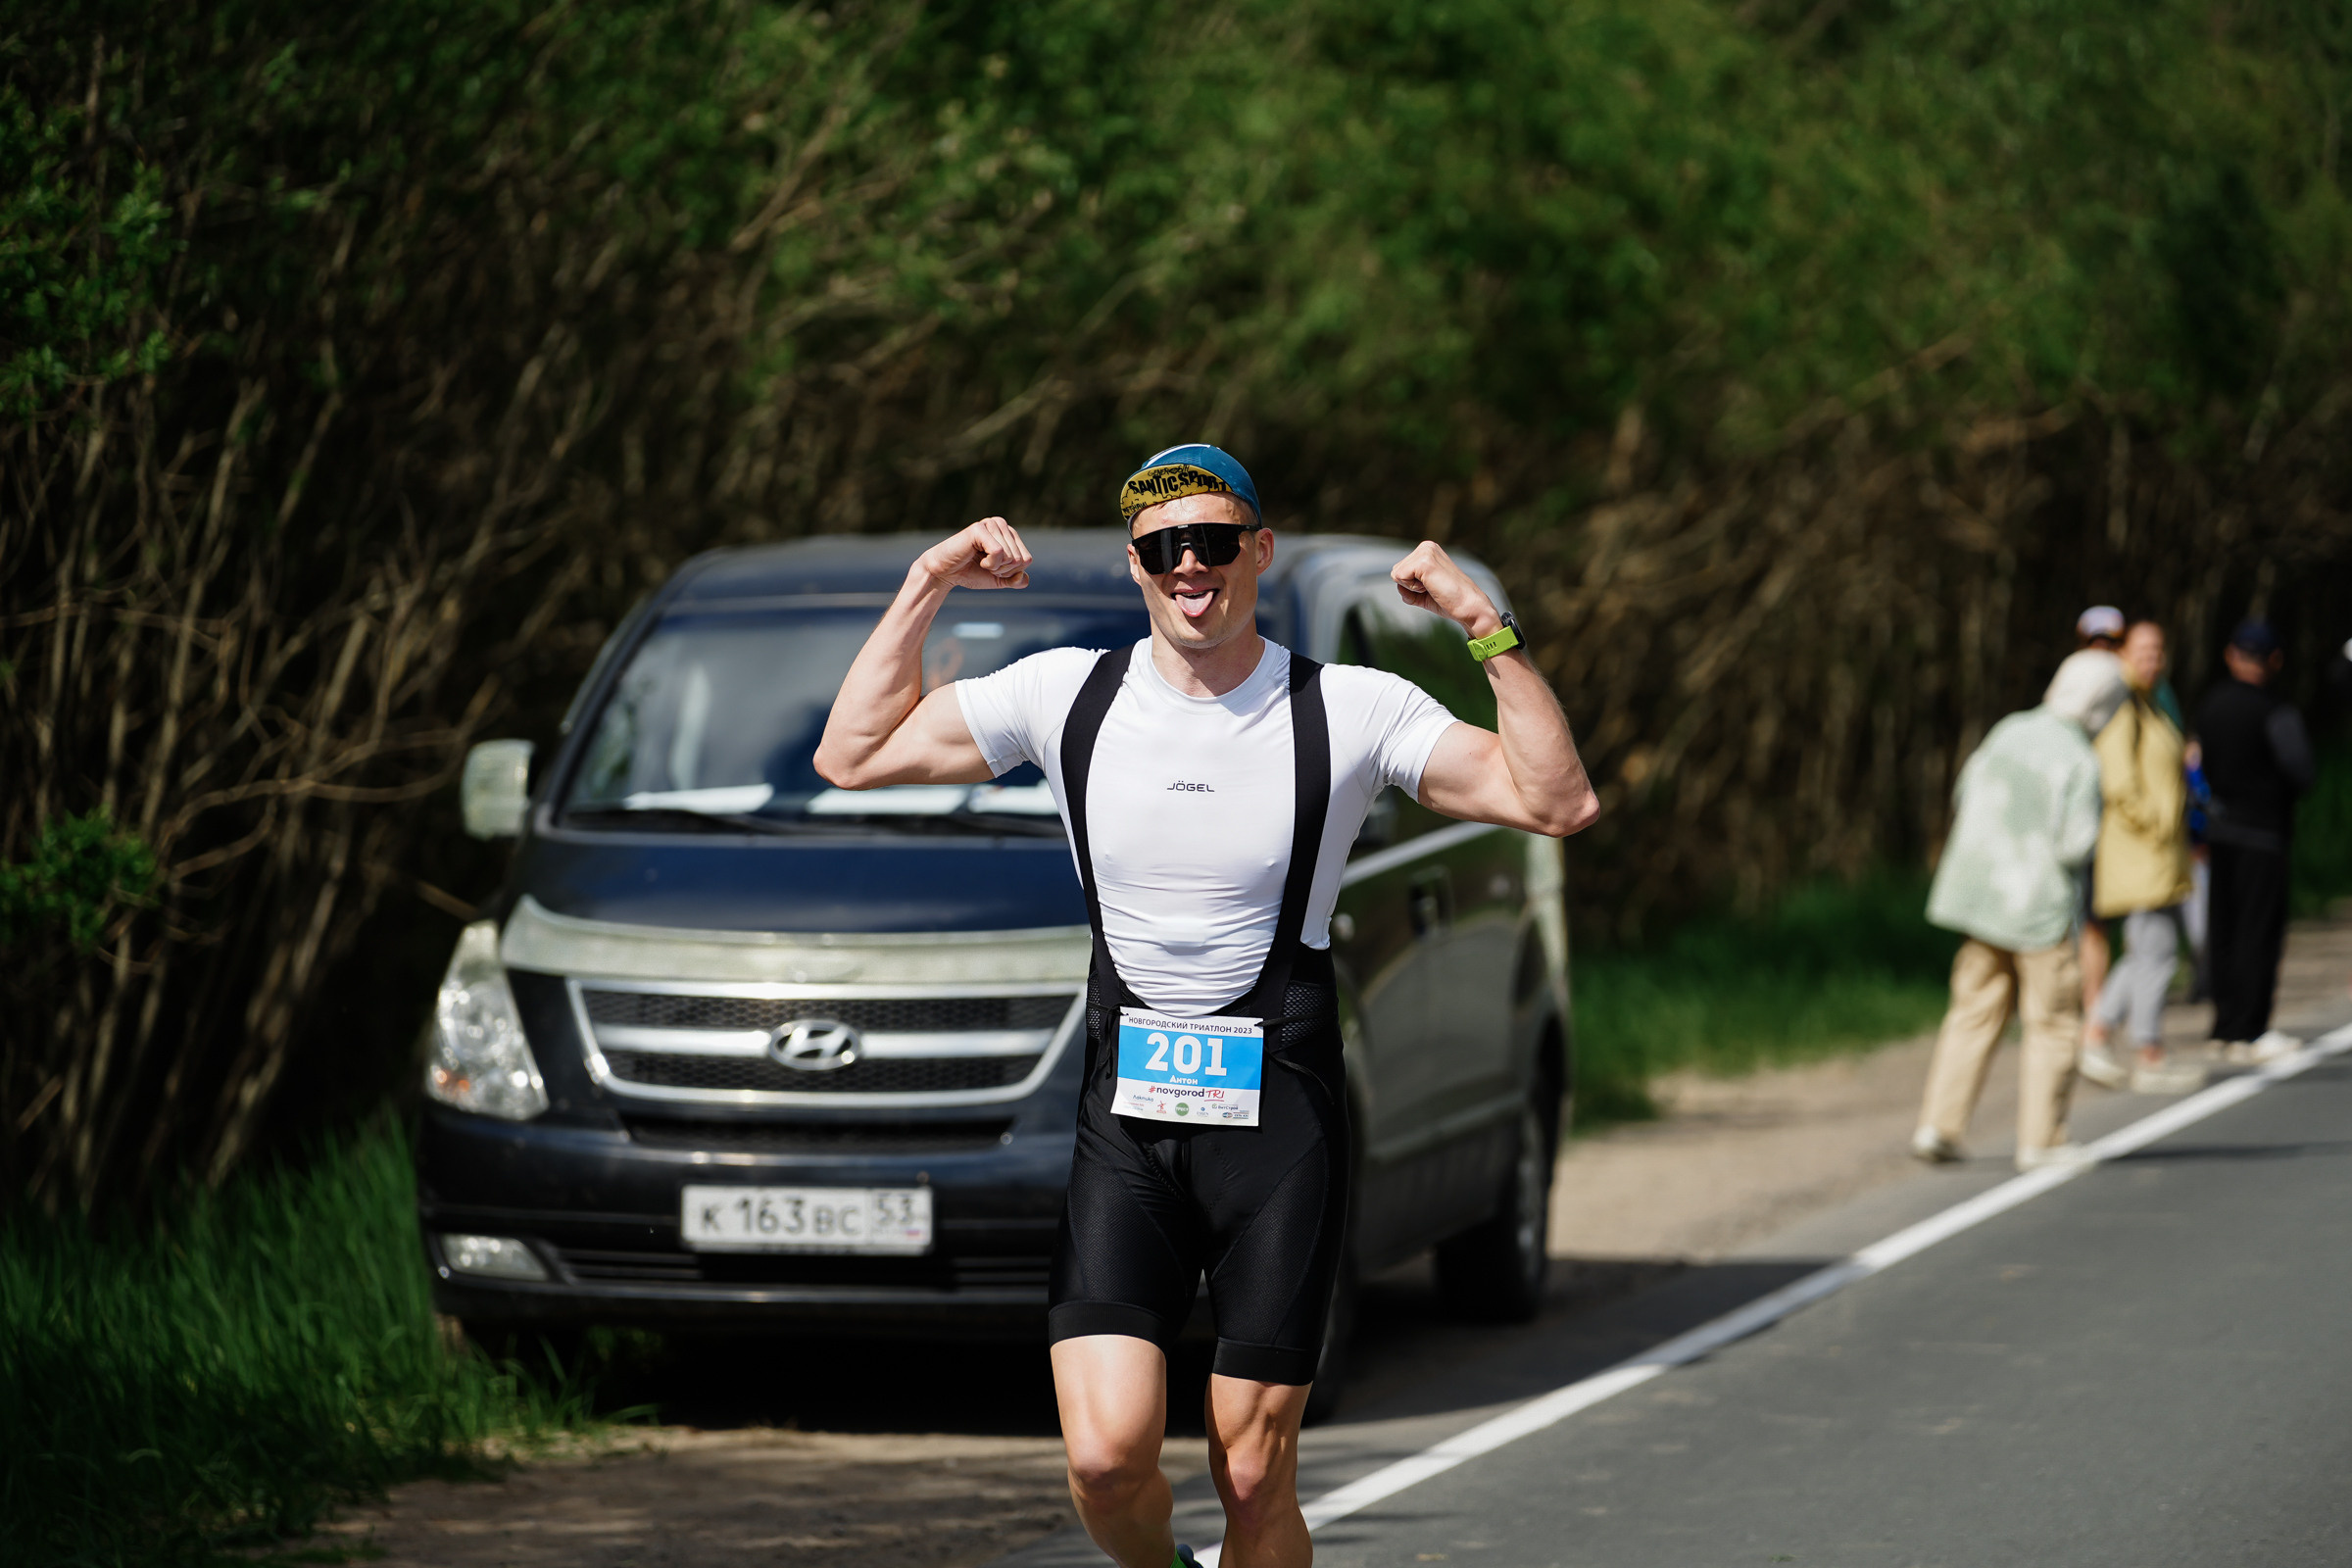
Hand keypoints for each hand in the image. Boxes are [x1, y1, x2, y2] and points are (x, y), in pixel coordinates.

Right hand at [918, 517, 1032, 591]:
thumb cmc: (970, 573)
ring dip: (995, 567)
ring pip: (1011, 556)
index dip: (1011, 572)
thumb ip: (1015, 580)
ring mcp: (991, 524)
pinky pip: (999, 552)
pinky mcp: (980, 528)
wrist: (945, 573)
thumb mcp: (998, 579)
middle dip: (1002, 570)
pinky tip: (976, 558)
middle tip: (984, 565)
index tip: (993, 568)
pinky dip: (989, 563)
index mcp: (1009, 534)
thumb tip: (1025, 578)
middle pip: (1020, 559)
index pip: (1027, 559)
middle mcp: (1002, 525)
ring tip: (979, 560)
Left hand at [1392, 540, 1500, 638]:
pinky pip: (1400, 578)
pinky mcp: (1424, 562)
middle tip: (1433, 589)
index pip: (1400, 570)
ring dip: (1412, 588)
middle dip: (1409, 587)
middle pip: (1396, 571)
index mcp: (1428, 550)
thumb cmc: (1449, 601)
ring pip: (1396, 574)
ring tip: (1434, 588)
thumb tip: (1395, 577)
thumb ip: (1407, 586)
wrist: (1469, 607)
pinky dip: (1412, 589)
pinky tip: (1431, 587)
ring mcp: (1426, 552)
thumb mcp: (1423, 592)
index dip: (1411, 586)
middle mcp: (1426, 547)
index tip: (1433, 588)